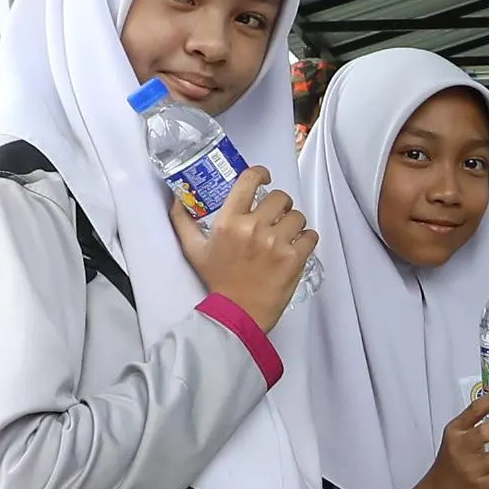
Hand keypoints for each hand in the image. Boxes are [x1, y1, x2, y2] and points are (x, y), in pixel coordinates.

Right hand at [170, 165, 315, 329]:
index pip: (250, 180)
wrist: (238, 313)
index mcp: (228, 221)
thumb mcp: (193, 250)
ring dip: (294, 223)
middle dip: (279, 206)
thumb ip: (182, 221)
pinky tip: (297, 247)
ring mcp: (276, 243)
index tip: (264, 179)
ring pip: (298, 216)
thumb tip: (177, 197)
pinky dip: (306, 240)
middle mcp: (253, 228)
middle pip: (280, 197)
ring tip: (285, 235)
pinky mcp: (294, 258)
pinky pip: (311, 235)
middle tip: (275, 217)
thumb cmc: (218, 282)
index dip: (261, 174)